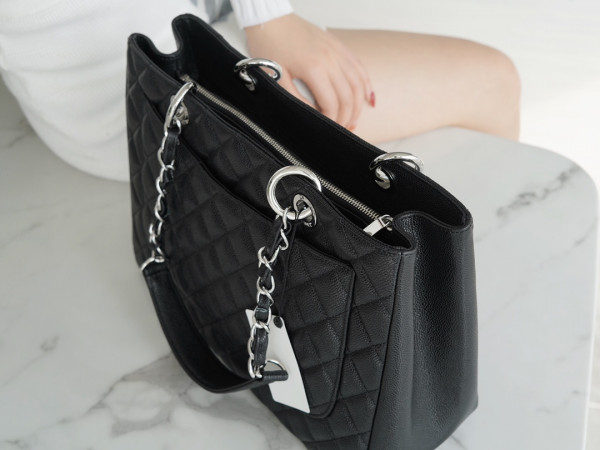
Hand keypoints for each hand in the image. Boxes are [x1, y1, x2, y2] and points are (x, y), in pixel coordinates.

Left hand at [244, 14, 373, 129]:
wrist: (271, 18)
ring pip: (358, 84)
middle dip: (346, 118)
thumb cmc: (270, 45)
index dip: (331, 121)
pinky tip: (369, 97)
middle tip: (341, 130)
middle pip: (348, 97)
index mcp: (314, 69)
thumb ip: (295, 99)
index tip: (326, 129)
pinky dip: (366, 84)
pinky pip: (359, 68)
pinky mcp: (339, 46)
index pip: (331, 104)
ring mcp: (337, 52)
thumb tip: (311, 115)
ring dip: (358, 105)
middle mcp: (330, 60)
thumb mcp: (276, 78)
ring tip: (354, 120)